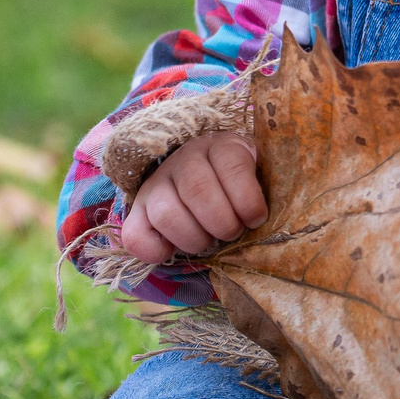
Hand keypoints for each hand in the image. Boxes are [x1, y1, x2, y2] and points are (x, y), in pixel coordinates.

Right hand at [120, 132, 266, 264]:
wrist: (205, 182)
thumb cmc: (239, 187)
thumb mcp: (258, 176)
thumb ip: (263, 191)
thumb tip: (264, 219)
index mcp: (220, 146)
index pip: (232, 164)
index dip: (247, 199)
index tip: (256, 219)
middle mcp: (184, 159)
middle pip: (197, 189)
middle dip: (222, 223)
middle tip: (232, 233)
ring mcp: (156, 184)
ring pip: (166, 213)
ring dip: (194, 239)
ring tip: (208, 242)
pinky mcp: (137, 211)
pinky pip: (135, 236)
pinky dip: (155, 252)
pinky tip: (174, 251)